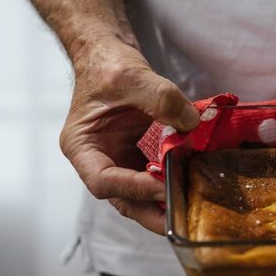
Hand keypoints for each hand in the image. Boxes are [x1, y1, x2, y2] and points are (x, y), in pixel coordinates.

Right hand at [59, 36, 199, 233]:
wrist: (109, 55)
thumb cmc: (108, 65)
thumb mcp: (133, 76)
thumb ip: (161, 98)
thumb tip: (190, 123)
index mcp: (82, 145)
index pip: (103, 180)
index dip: (133, 189)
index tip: (163, 186)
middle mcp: (96, 159)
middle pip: (122, 198)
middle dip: (151, 212)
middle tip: (182, 220)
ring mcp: (116, 159)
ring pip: (138, 194)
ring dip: (163, 203)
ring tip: (192, 210)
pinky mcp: (135, 154)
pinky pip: (153, 175)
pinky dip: (171, 182)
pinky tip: (193, 185)